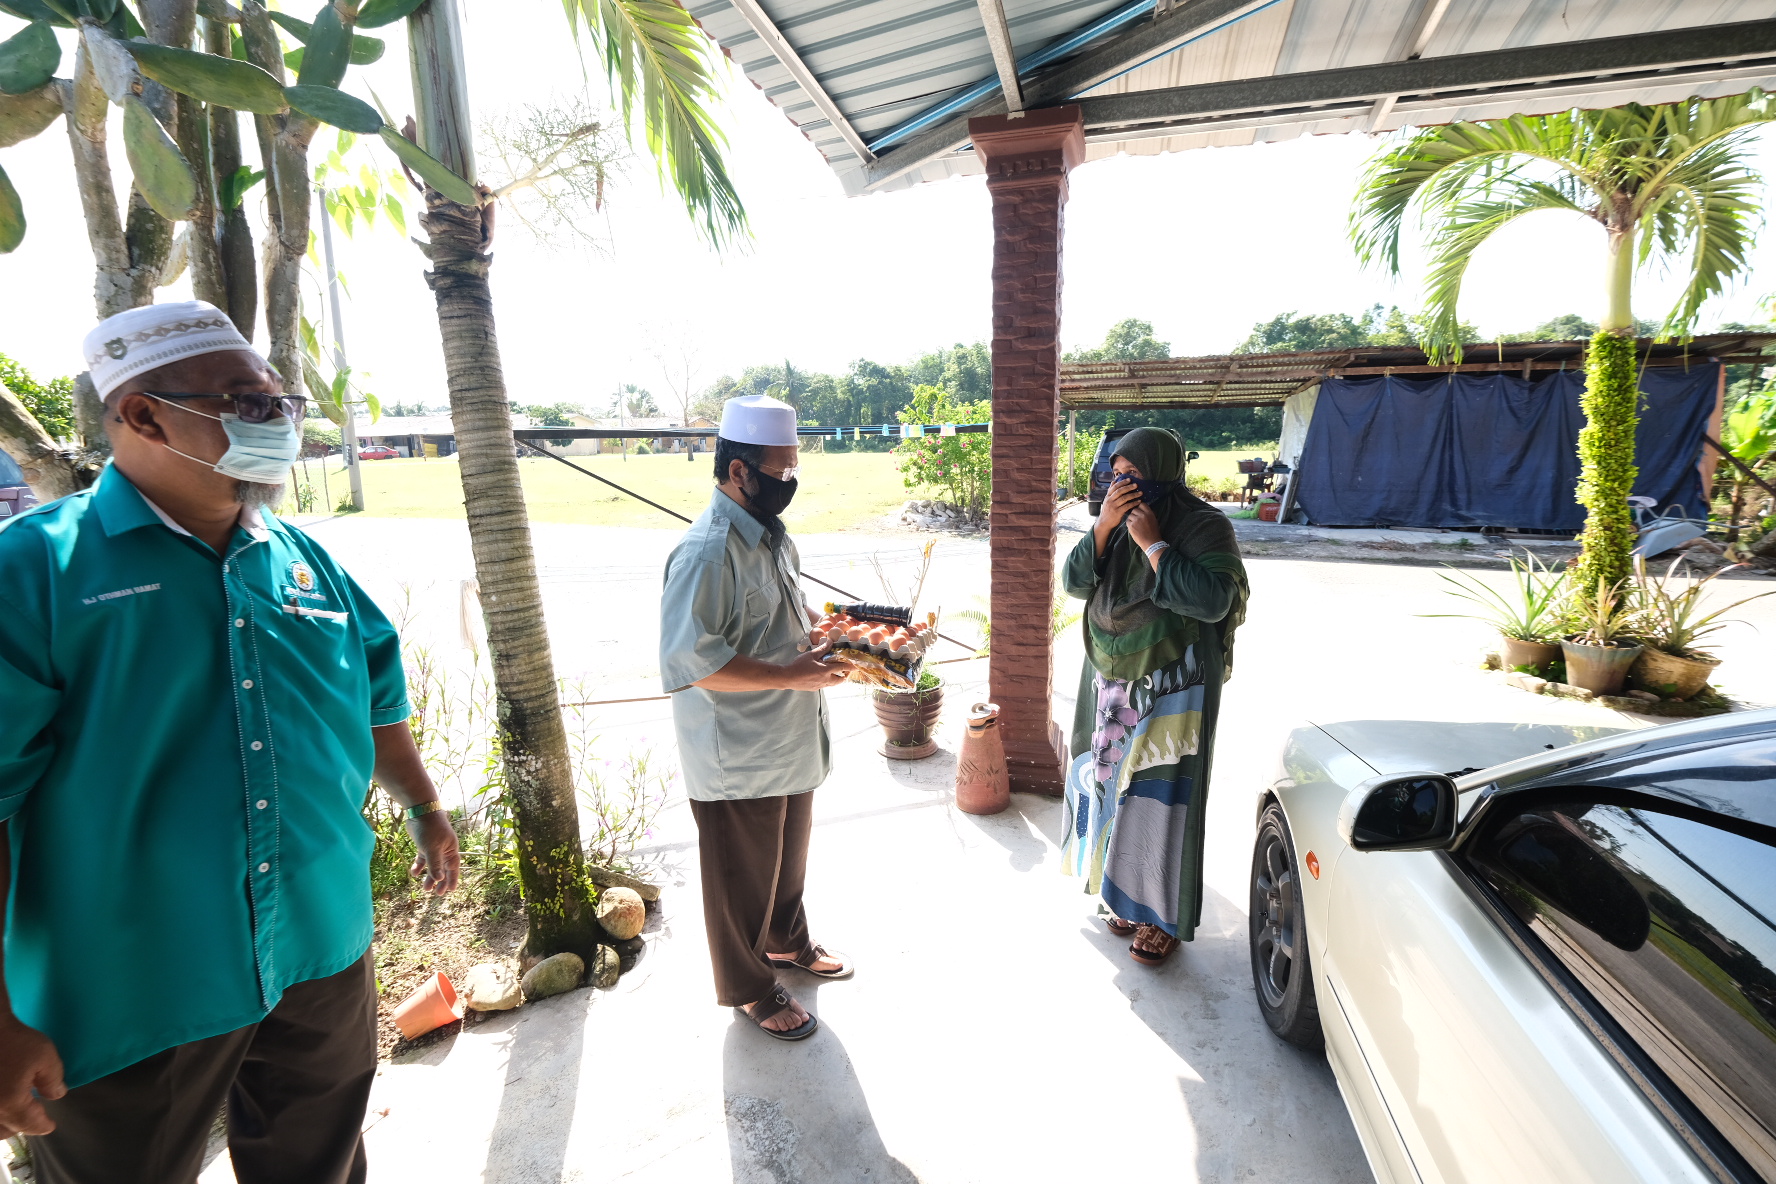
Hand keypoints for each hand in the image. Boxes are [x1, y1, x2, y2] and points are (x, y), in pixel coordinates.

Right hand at [0, 1017, 64, 1137]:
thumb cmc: (13, 1040)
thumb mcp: (44, 1057)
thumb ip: (53, 1080)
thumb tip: (56, 1095)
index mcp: (10, 1105)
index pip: (29, 1124)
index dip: (42, 1125)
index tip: (50, 1125)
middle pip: (4, 1131)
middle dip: (20, 1126)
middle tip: (33, 1116)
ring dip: (2, 1125)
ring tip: (14, 1113)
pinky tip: (1, 1104)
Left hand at [405, 811, 460, 895]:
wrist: (421, 811)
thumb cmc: (430, 829)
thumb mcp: (432, 848)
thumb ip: (435, 864)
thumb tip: (439, 880)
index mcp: (451, 850)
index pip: (453, 868)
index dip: (452, 879)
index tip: (450, 891)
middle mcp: (444, 850)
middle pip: (443, 869)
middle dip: (440, 881)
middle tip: (436, 894)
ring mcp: (433, 847)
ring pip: (433, 865)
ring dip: (429, 876)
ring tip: (425, 888)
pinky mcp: (424, 845)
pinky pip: (423, 859)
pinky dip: (419, 866)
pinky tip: (414, 873)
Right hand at [783, 641, 850, 690]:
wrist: (788, 678)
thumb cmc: (799, 665)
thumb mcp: (811, 655)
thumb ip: (822, 649)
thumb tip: (830, 642)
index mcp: (825, 670)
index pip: (842, 668)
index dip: (850, 666)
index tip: (856, 666)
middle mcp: (825, 680)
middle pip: (840, 680)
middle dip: (845, 676)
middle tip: (845, 670)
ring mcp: (820, 685)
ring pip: (832, 684)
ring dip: (836, 679)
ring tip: (835, 673)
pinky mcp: (815, 688)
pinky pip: (825, 685)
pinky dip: (827, 681)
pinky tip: (822, 676)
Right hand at [1098, 478, 1141, 531]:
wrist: (1104, 523)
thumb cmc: (1107, 511)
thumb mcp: (1106, 500)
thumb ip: (1111, 492)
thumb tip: (1114, 481)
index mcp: (1107, 496)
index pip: (1114, 487)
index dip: (1122, 482)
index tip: (1129, 479)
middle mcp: (1110, 500)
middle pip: (1120, 491)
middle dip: (1129, 487)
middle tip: (1136, 485)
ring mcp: (1113, 506)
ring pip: (1124, 498)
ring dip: (1133, 494)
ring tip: (1140, 493)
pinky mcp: (1118, 512)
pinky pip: (1127, 506)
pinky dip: (1133, 503)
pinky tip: (1139, 501)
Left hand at [1126, 503, 1162, 550]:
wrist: (1151, 542)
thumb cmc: (1154, 532)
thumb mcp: (1154, 520)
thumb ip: (1148, 514)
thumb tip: (1143, 509)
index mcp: (1149, 513)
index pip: (1142, 504)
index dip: (1140, 507)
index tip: (1140, 511)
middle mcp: (1143, 515)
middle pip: (1134, 509)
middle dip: (1135, 514)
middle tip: (1137, 520)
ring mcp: (1136, 520)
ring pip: (1130, 515)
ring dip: (1131, 519)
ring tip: (1135, 525)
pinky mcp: (1131, 525)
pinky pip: (1127, 521)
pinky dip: (1129, 524)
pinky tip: (1133, 528)